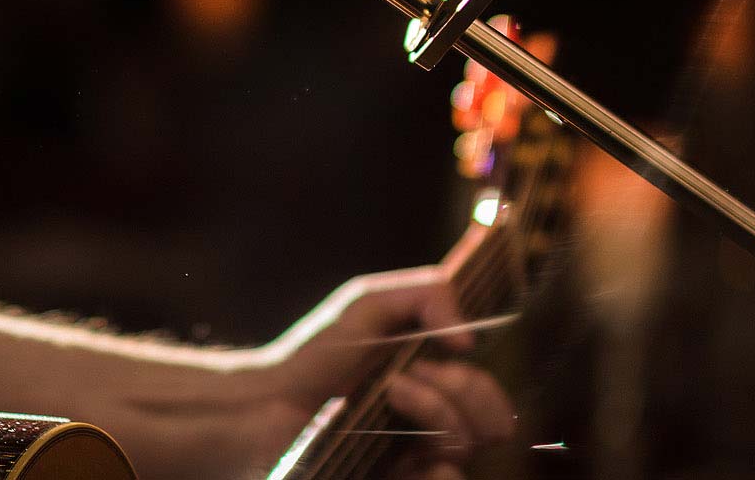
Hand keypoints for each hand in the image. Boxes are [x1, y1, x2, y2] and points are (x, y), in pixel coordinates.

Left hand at [229, 265, 515, 478]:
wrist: (263, 403)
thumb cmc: (314, 355)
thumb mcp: (369, 305)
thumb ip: (426, 293)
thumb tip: (471, 340)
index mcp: (434, 391)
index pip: (489, 401)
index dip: (474, 382)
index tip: (431, 362)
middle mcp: (430, 431)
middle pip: (490, 429)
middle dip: (458, 393)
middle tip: (404, 379)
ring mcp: (411, 463)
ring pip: (464, 451)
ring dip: (435, 412)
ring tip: (387, 396)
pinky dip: (438, 471)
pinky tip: (417, 458)